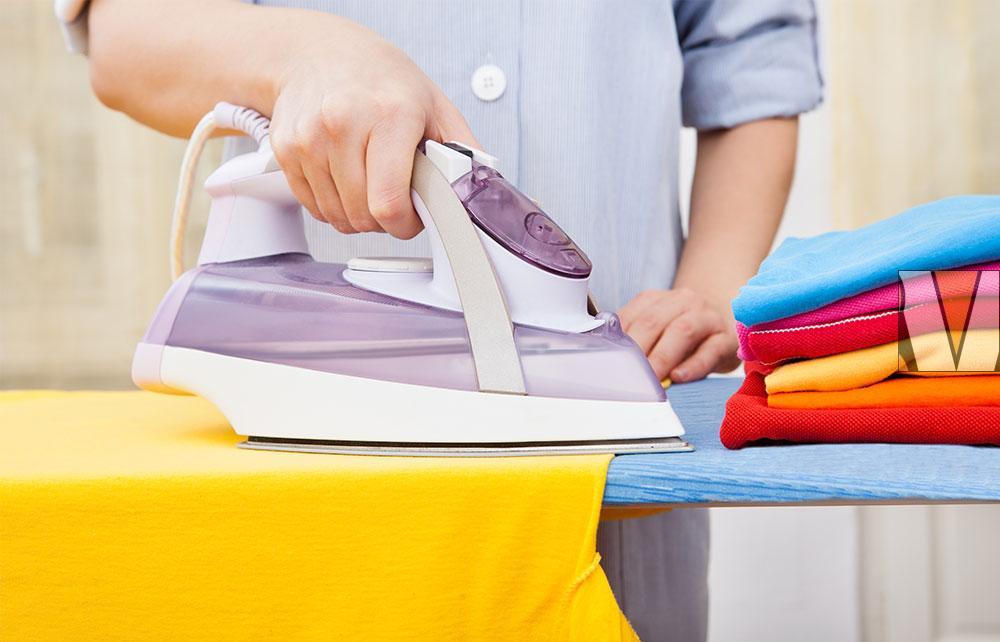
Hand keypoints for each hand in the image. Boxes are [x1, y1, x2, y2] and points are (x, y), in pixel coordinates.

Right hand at [268, 18, 477, 237]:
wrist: (322, 52)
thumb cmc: (382, 80)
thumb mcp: (435, 107)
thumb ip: (463, 152)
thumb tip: (483, 191)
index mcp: (389, 115)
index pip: (389, 203)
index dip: (405, 223)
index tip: (411, 217)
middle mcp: (344, 124)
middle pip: (363, 216)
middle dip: (383, 219)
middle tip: (392, 195)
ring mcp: (310, 138)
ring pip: (337, 217)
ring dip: (357, 213)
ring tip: (368, 182)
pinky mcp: (286, 150)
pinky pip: (314, 207)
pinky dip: (332, 204)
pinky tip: (344, 177)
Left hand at [618, 289, 740, 382]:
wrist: (725, 320)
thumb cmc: (683, 332)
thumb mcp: (657, 329)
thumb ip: (635, 338)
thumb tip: (611, 361)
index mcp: (657, 299)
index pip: (632, 316)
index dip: (619, 342)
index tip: (608, 364)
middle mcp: (683, 301)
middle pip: (653, 322)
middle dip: (637, 351)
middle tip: (627, 376)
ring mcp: (707, 317)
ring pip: (681, 331)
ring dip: (661, 358)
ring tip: (650, 379)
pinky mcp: (727, 338)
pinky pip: (710, 350)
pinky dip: (693, 365)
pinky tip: (679, 376)